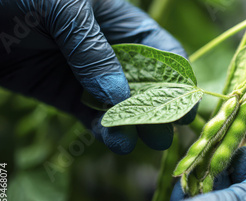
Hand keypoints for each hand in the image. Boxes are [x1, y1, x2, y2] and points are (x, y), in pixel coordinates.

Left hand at [0, 0, 196, 153]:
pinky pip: (89, 115)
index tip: (185, 105)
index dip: (177, 78)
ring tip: (145, 143)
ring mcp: (84, 72)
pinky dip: (104, 129)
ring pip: (119, 104)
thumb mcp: (65, 9)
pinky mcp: (61, 92)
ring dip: (134, 124)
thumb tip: (120, 96)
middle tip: (166, 132)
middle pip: (145, 83)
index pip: (161, 51)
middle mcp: (107, 48)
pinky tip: (116, 141)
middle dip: (159, 108)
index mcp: (119, 20)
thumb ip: (94, 51)